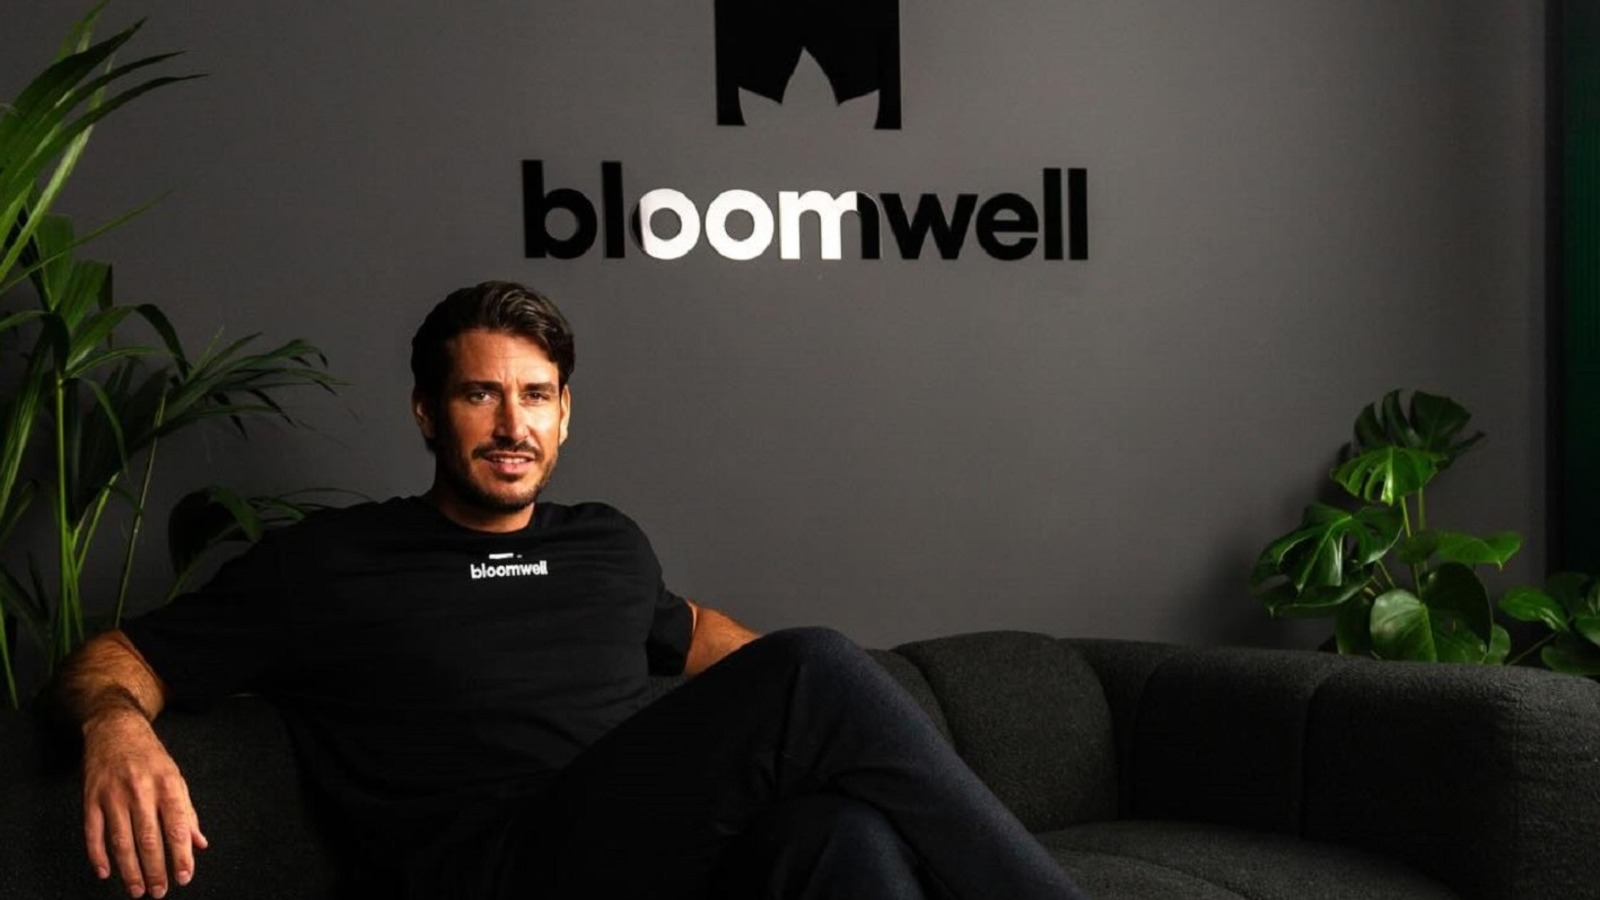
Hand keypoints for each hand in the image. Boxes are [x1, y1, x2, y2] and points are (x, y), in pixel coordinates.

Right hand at [81, 710, 207, 898]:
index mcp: (167, 785)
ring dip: (129, 869)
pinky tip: (106, 872)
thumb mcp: (176, 779)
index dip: (181, 855)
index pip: (177, 827)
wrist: (116, 730)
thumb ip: (187, 813)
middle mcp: (141, 791)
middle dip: (155, 869)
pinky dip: (98, 855)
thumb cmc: (150, 757)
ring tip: (137, 890)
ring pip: (121, 840)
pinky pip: (94, 833)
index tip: (184, 876)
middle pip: (149, 839)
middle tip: (159, 891)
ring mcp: (113, 795)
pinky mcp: (91, 798)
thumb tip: (199, 843)